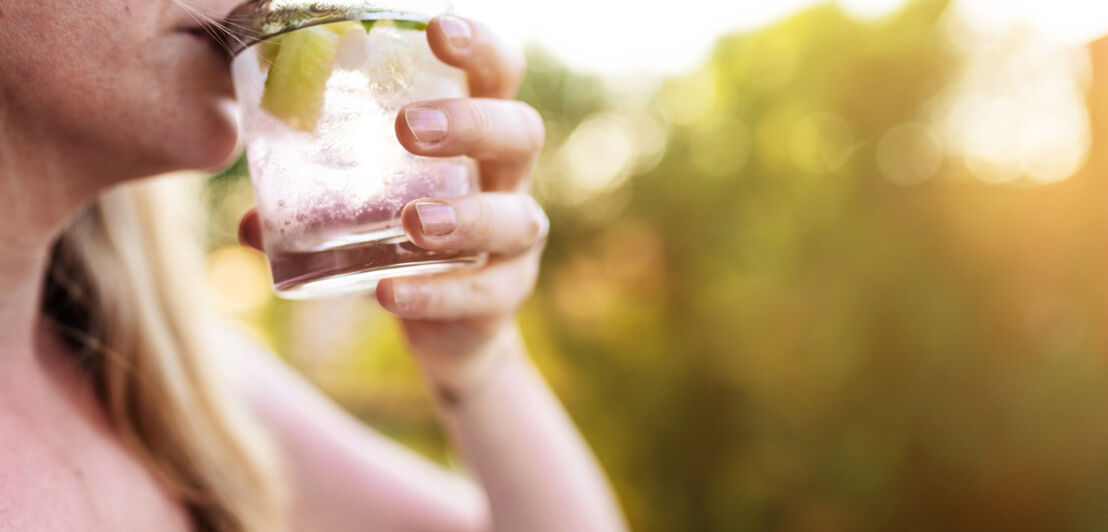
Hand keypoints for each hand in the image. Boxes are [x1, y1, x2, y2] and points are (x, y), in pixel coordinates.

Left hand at [239, 16, 546, 400]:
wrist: (447, 327)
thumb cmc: (403, 242)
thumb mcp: (363, 207)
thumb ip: (312, 202)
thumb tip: (246, 220)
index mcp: (477, 136)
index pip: (498, 75)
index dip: (480, 47)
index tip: (437, 30)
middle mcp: (506, 180)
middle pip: (521, 132)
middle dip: (471, 124)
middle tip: (407, 127)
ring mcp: (515, 241)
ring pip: (515, 218)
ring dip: (464, 216)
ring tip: (413, 221)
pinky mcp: (505, 296)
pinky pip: (483, 293)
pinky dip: (435, 293)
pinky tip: (388, 293)